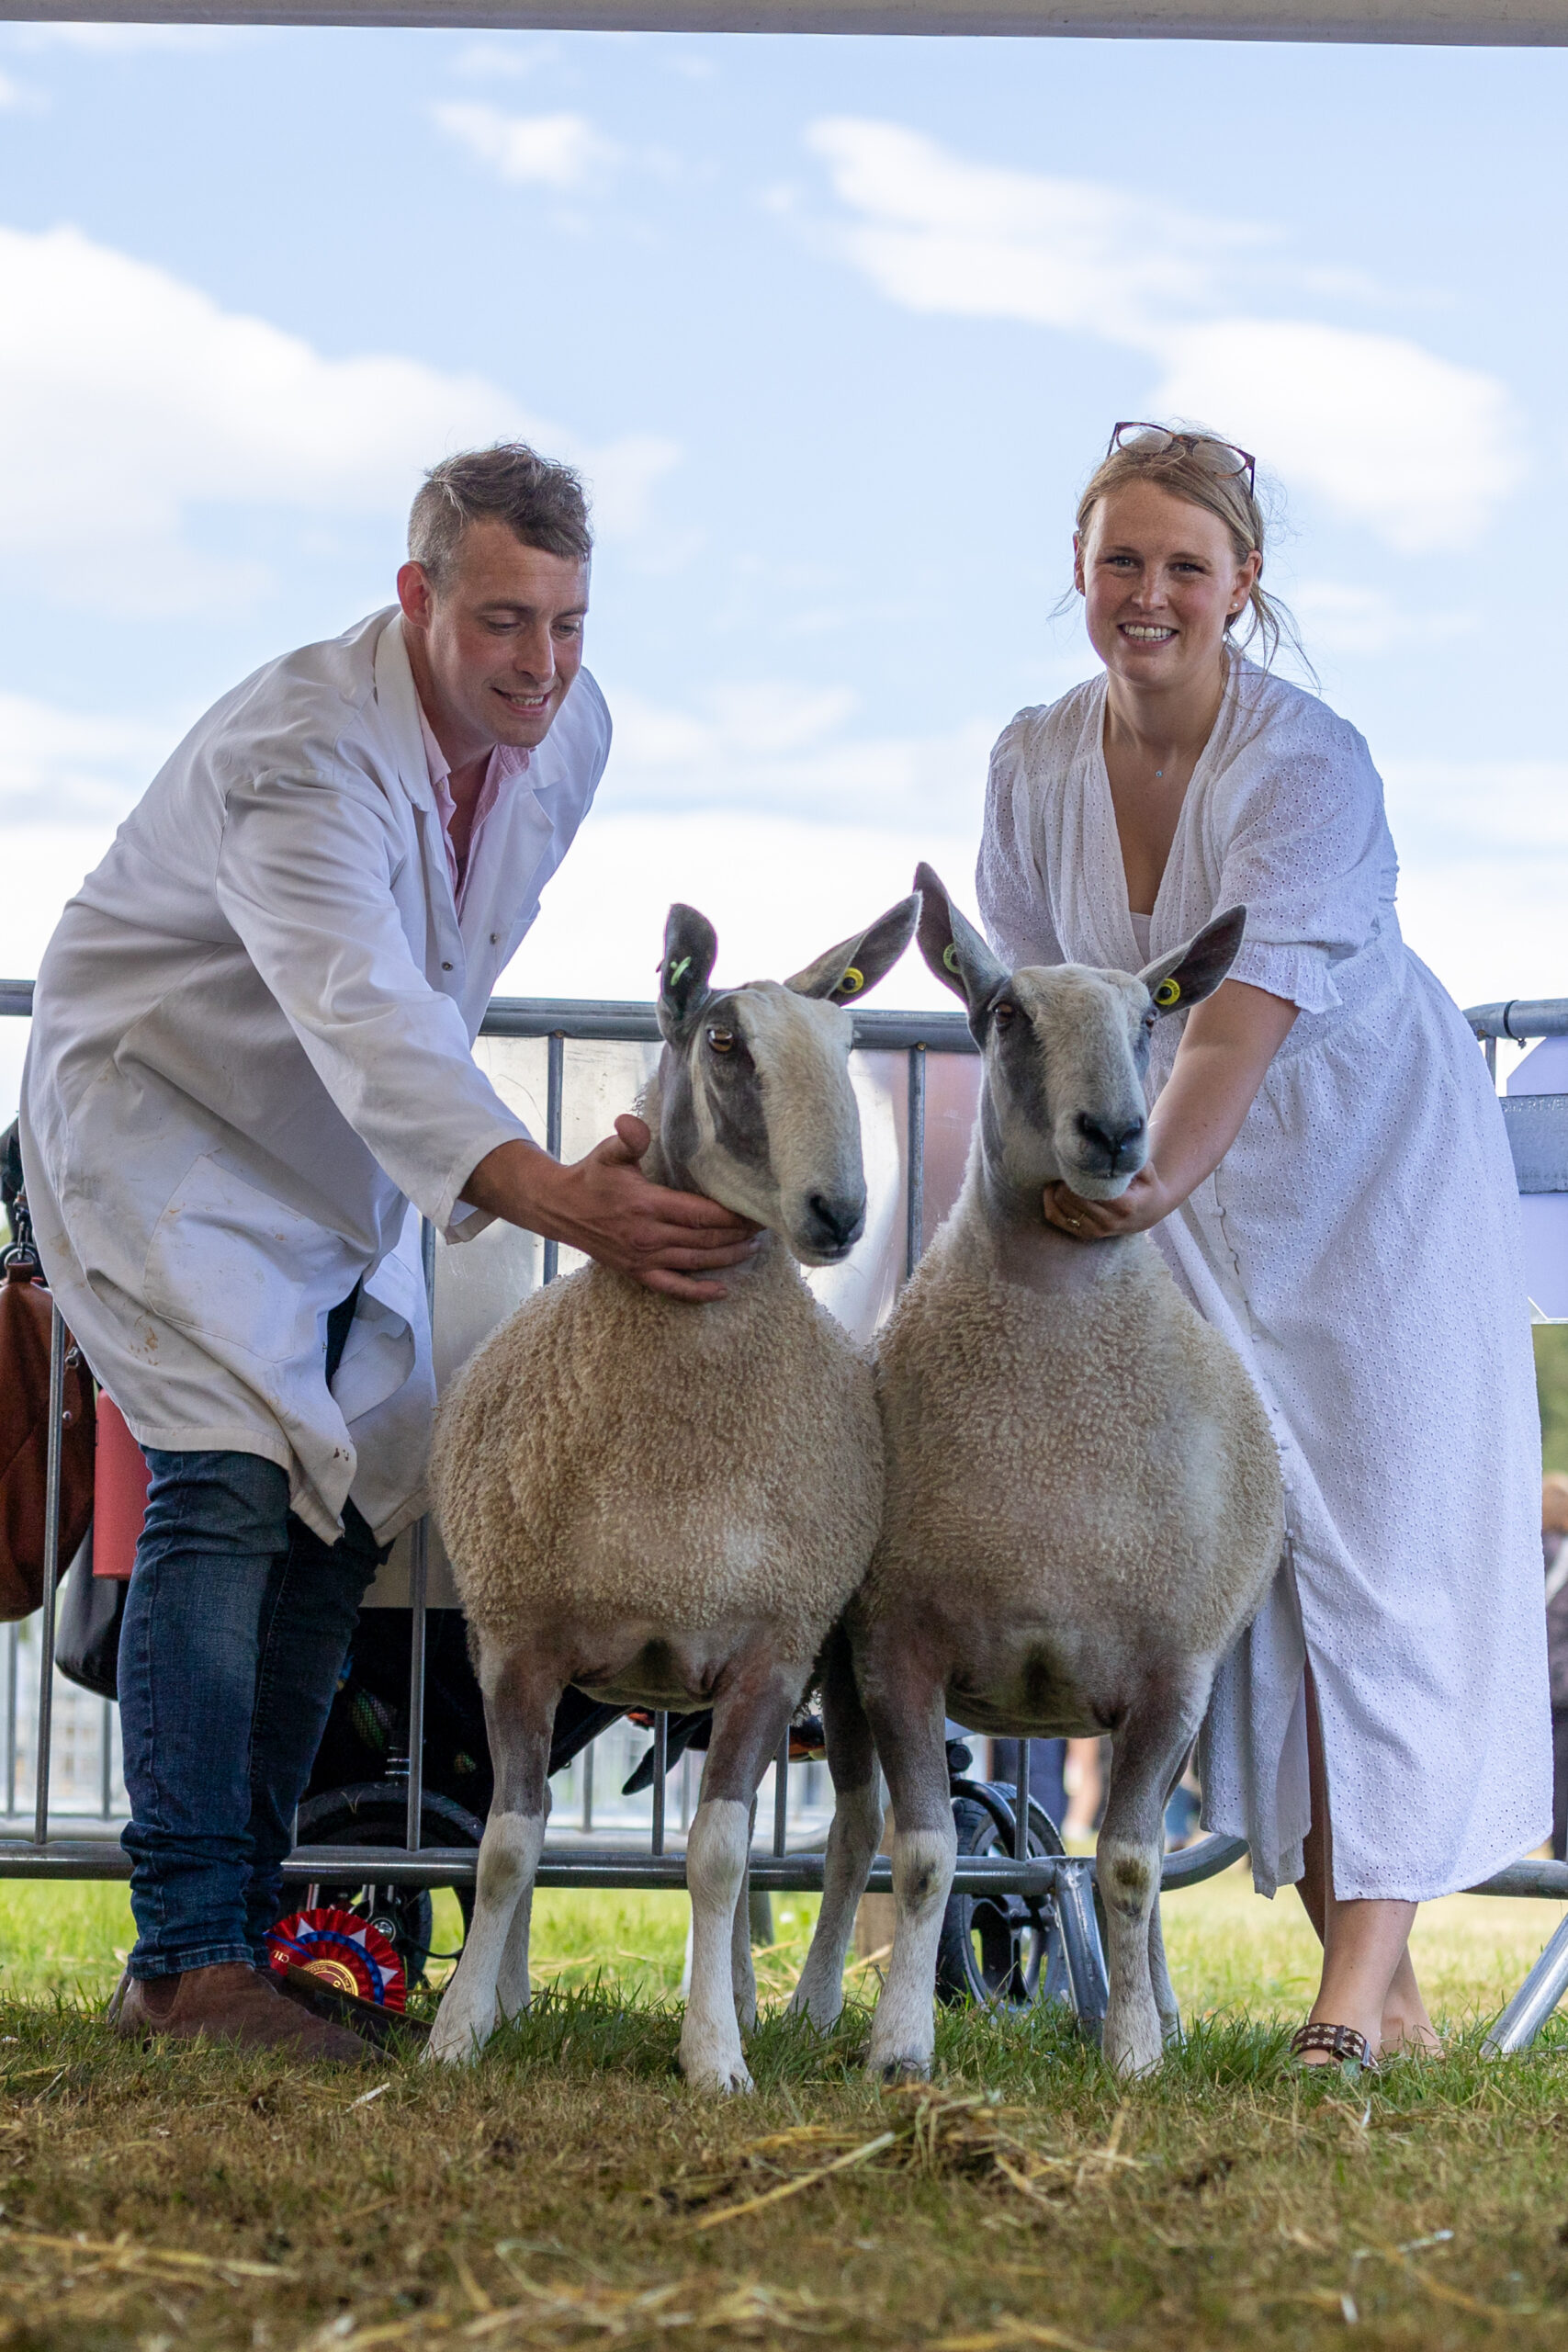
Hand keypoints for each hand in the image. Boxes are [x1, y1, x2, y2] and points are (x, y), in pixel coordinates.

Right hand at [463, 1117, 760, 1300]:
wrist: (559, 1208)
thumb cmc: (591, 1176)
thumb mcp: (608, 1152)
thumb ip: (627, 1138)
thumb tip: (632, 1124)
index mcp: (648, 1206)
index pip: (703, 1214)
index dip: (733, 1215)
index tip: (758, 1209)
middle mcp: (650, 1237)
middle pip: (707, 1240)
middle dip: (740, 1235)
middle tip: (766, 1226)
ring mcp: (644, 1258)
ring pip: (697, 1263)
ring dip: (729, 1258)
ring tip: (754, 1248)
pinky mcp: (638, 1273)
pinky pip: (673, 1288)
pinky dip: (699, 1292)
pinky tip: (723, 1290)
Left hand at [1043, 1167, 1177, 1241]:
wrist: (1148, 1212)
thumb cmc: (1145, 1186)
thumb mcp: (1146, 1170)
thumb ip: (1130, 1158)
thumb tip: (1110, 1143)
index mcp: (1124, 1206)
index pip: (1089, 1189)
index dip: (1077, 1173)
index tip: (1076, 1158)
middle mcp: (1108, 1222)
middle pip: (1069, 1197)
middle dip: (1064, 1179)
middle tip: (1066, 1165)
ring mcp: (1094, 1231)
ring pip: (1059, 1206)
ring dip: (1056, 1188)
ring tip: (1063, 1175)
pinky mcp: (1083, 1234)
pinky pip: (1055, 1217)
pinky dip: (1049, 1201)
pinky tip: (1054, 1188)